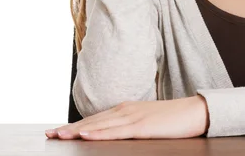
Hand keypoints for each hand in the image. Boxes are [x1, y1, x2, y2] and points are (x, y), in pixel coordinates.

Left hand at [45, 95, 209, 139]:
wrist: (195, 112)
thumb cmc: (173, 119)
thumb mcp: (147, 122)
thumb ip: (130, 126)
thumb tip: (117, 135)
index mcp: (126, 109)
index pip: (96, 119)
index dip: (76, 125)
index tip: (57, 131)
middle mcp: (126, 110)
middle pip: (93, 121)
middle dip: (70, 128)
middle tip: (49, 135)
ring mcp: (133, 117)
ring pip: (99, 125)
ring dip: (77, 130)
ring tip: (59, 135)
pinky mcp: (142, 126)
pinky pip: (116, 131)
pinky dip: (98, 132)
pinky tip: (85, 135)